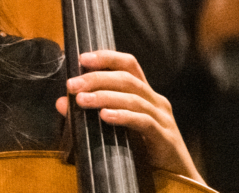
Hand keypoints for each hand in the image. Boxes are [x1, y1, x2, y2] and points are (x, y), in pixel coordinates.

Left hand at [55, 50, 201, 182]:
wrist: (177, 180)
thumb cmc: (144, 152)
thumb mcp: (115, 129)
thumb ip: (90, 113)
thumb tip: (61, 102)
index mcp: (146, 96)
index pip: (129, 66)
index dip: (107, 58)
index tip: (83, 58)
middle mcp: (156, 102)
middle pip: (127, 79)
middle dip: (97, 78)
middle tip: (73, 85)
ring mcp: (163, 119)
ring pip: (133, 98)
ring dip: (104, 96)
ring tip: (82, 100)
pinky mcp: (165, 138)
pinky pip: (143, 122)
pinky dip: (123, 116)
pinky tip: (105, 116)